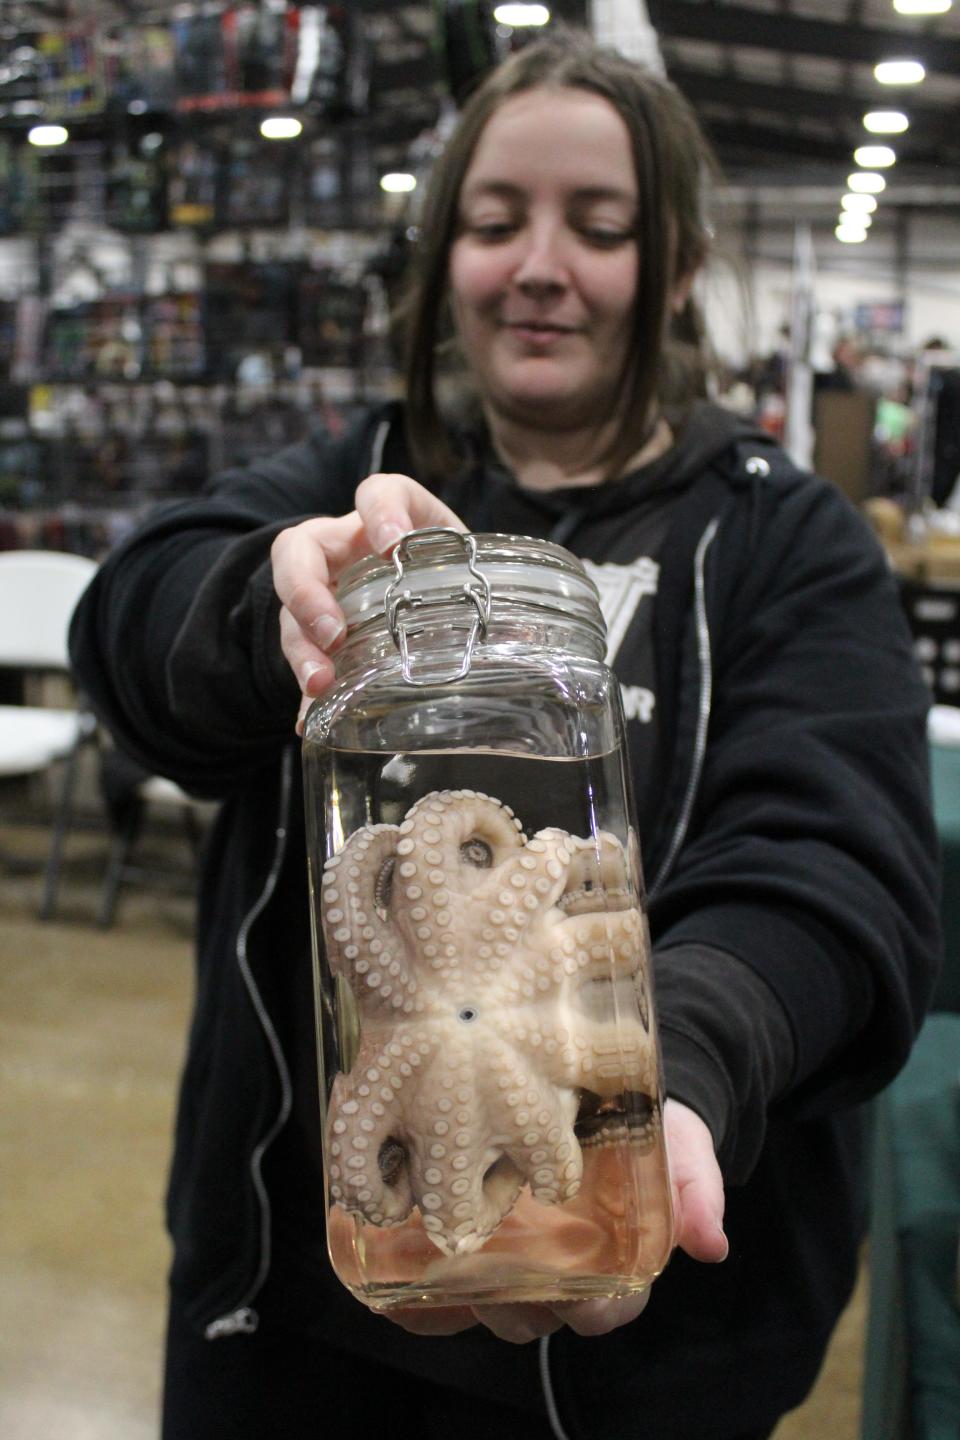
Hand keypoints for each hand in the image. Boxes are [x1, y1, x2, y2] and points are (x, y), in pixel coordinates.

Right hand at [270, 474, 464, 731]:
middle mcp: (343, 547)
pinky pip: (299, 661)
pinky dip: (303, 694)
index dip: (379, 512)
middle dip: (308, 591)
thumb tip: (526, 638)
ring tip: (321, 683)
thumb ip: (489, 591)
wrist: (422, 588)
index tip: (390, 545)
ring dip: (302, 648)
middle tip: (332, 631)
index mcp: (388, 518)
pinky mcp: (313, 635)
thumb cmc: (445, 571)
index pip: (377, 493)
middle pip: (299, 549)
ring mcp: (321, 589)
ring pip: (289, 608)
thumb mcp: (465, 569)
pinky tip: (308, 720)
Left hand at [382, 1098, 726, 1343]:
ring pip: (484, 1305)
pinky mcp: (471, 1237)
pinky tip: (387, 1277)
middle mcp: (561, 1271)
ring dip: (458, 1298)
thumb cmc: (648, 1125)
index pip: (606, 1311)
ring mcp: (513, 1259)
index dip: (591, 1312)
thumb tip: (711, 1245)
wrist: (604, 1084)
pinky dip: (413, 1294)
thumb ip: (695, 1190)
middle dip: (511, 1306)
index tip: (573, 1294)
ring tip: (431, 1261)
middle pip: (535, 1316)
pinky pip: (439, 1286)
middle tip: (485, 1271)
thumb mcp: (680, 1146)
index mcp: (616, 1263)